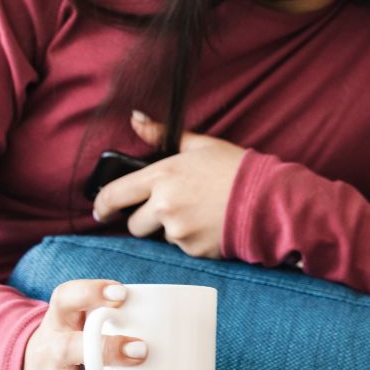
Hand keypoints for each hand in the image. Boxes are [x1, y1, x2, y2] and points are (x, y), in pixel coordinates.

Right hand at [20, 279, 149, 369]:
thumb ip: (123, 314)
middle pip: (68, 350)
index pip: (66, 299)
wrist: (27, 368)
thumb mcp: (84, 315)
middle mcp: (50, 354)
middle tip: (142, 351)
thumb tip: (193, 319)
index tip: (123, 294)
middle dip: (104, 350)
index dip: (91, 294)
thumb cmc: (76, 335)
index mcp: (59, 322)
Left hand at [91, 111, 246, 258]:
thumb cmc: (236, 168)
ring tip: (198, 214)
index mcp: (163, 176)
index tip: (101, 210)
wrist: (269, 199)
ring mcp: (179, 231)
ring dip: (171, 229)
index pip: (116, 195)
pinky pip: (182, 248)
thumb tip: (135, 119)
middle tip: (168, 209)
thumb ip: (162, 134)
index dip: (103, 205)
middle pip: (135, 225)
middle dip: (145, 219)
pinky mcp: (193, 251)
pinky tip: (210, 225)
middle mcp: (165, 206)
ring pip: (161, 236)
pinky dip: (192, 239)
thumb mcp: (199, 145)